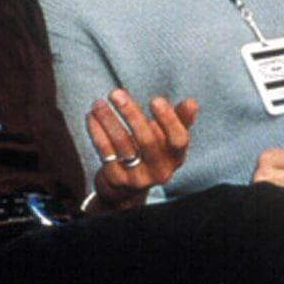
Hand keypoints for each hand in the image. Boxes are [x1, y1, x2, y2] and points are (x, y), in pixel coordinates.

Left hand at [87, 92, 198, 207]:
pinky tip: (91, 117)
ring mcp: (138, 178)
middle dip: (131, 114)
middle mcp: (160, 171)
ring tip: (99, 103)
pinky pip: (105, 152)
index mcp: (176, 157)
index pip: (178, 140)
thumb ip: (180, 120)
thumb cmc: (151, 154)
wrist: (127, 189)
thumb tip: (192, 103)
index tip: (155, 100)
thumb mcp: (168, 140)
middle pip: (147, 141)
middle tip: (115, 93)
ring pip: (122, 145)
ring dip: (108, 120)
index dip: (168, 121)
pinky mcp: (116, 180)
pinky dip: (97, 132)